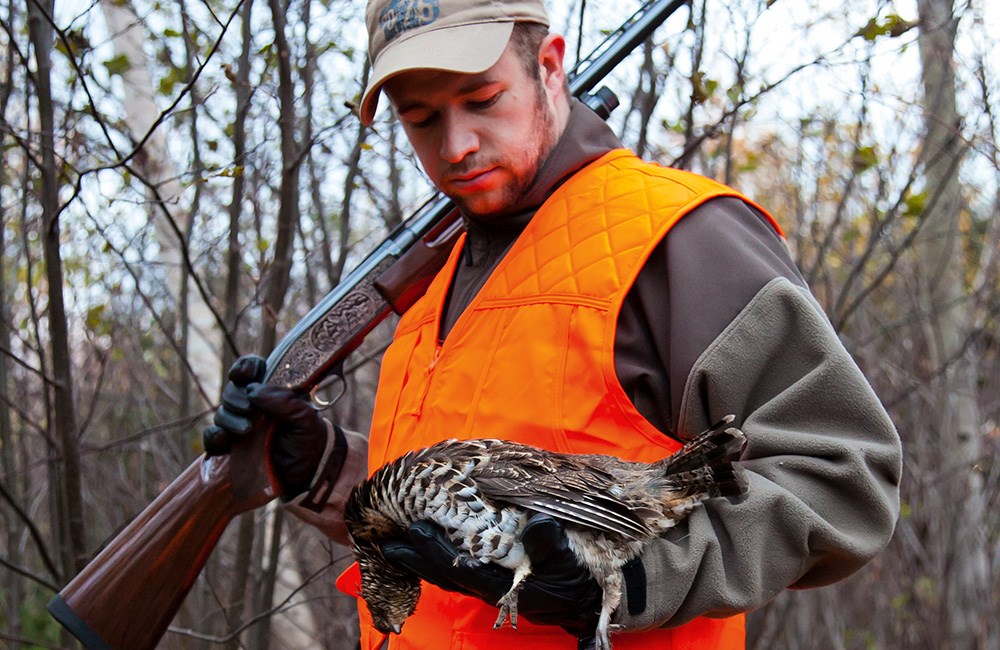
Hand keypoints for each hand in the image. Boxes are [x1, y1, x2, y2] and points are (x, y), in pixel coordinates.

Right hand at [203, 355, 345, 501]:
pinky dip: (214, 437)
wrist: (307, 473)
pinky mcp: (229, 449)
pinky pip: (211, 438)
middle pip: (231, 391)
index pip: (249, 370)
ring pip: (221, 414)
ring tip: (246, 431)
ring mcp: (238, 427)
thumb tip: (253, 390)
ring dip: (229, 419)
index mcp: (269, 393)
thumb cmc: (307, 440)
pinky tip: (224, 440)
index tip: (246, 374)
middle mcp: (251, 407)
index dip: (244, 368)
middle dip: (236, 398)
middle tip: (249, 411)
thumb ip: (284, 401)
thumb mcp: (305, 418)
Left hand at [380, 513, 601, 638]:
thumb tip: (537, 522)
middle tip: (390, 541)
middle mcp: (490, 587)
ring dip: (426, 558)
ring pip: (451, 572)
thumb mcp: (569, 561)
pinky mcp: (497, 579)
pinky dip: (444, 557)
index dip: (435, 551)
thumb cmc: (579, 581)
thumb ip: (551, 544)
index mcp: (502, 584)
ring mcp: (492, 584)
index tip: (415, 531)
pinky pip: (463, 568)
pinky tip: (433, 545)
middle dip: (418, 558)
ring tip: (401, 543)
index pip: (460, 568)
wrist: (592, 603)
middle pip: (446, 573)